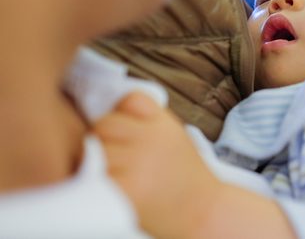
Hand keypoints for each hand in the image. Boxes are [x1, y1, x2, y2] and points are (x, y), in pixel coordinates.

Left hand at [93, 93, 219, 237]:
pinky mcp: (126, 187)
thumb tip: (107, 110)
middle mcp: (152, 137)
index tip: (128, 131)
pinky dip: (98, 183)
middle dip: (105, 138)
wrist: (204, 212)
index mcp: (165, 123)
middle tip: (117, 158)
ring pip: (94, 149)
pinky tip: (115, 189)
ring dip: (97, 162)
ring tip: (118, 175)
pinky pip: (94, 176)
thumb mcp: (175, 136)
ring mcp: (138, 162)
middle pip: (104, 124)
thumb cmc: (185, 177)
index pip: (129, 99)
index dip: (123, 113)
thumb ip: (148, 121)